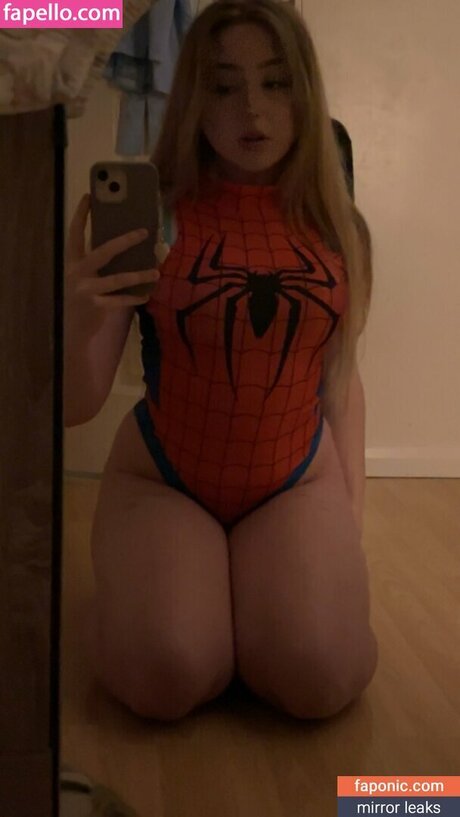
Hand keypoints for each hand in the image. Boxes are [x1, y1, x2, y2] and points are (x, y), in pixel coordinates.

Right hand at [64, 193, 159, 334]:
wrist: (75, 329)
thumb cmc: (84, 299)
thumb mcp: (84, 276)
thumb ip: (97, 262)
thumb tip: (125, 246)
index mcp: (73, 262)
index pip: (75, 233)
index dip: (81, 215)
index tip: (89, 196)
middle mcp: (77, 273)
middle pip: (102, 251)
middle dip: (124, 241)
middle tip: (144, 232)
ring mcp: (85, 290)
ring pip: (116, 278)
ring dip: (138, 274)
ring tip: (156, 271)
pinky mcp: (95, 306)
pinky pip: (120, 299)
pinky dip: (135, 297)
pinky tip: (147, 295)